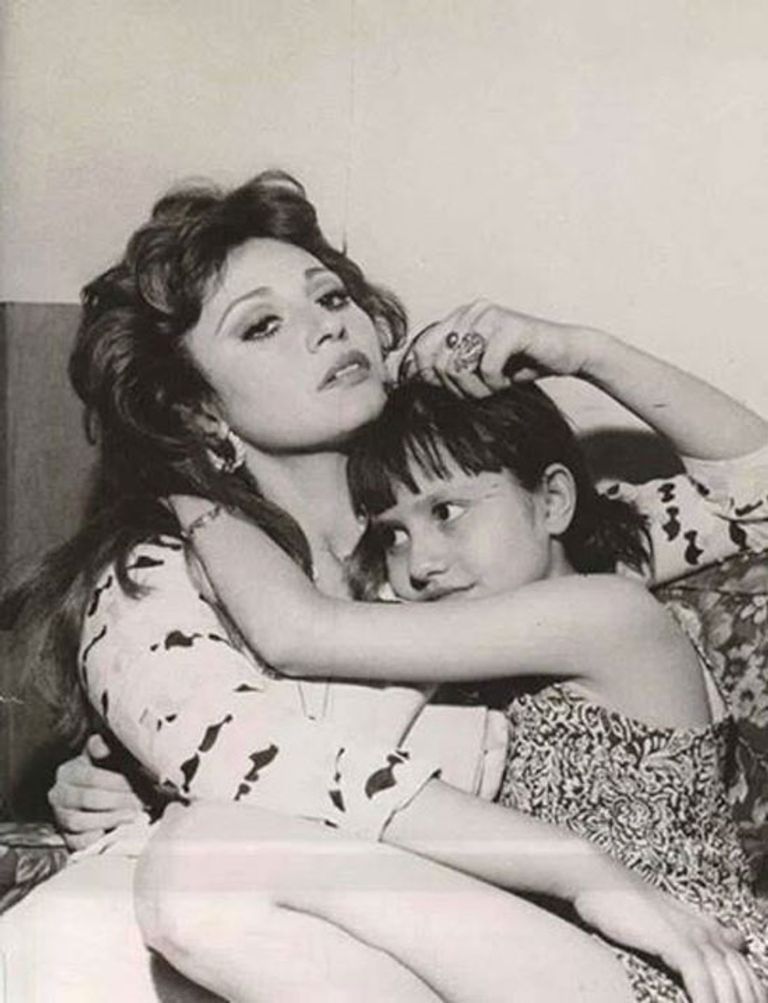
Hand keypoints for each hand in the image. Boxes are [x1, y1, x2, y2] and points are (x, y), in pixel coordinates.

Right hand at [49, 734, 142, 850]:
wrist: (98, 799)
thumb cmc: (106, 775)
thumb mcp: (107, 757)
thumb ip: (105, 747)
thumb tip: (102, 746)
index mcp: (68, 771)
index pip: (91, 777)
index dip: (118, 782)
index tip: (141, 784)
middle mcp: (58, 794)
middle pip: (88, 799)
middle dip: (119, 801)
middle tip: (141, 801)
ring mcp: (59, 817)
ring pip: (79, 821)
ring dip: (111, 819)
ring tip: (133, 815)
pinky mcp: (66, 838)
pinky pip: (77, 842)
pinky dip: (96, 838)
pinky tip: (114, 831)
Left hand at [399, 299, 603, 397]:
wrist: (566, 354)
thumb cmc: (519, 364)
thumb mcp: (477, 369)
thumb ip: (448, 369)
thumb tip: (411, 380)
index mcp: (459, 317)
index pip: (420, 349)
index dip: (426, 377)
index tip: (446, 393)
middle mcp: (471, 311)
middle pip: (438, 364)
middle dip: (458, 389)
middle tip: (481, 392)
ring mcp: (490, 316)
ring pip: (459, 367)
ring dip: (477, 389)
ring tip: (495, 386)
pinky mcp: (511, 326)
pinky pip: (487, 368)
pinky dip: (496, 383)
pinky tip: (509, 380)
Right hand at [575, 880, 763, 1002]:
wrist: (596, 876)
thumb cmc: (625, 900)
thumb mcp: (670, 915)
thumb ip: (705, 929)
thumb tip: (739, 940)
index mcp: (708, 927)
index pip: (744, 968)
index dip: (753, 992)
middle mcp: (706, 930)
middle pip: (741, 977)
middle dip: (748, 1000)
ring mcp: (691, 934)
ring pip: (726, 981)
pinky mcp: (673, 939)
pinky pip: (700, 978)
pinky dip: (707, 999)